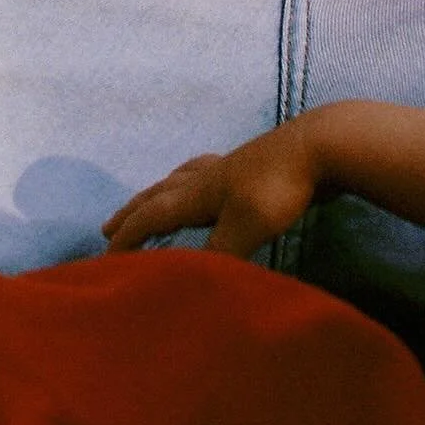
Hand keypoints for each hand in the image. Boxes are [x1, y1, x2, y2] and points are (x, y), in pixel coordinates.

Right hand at [103, 119, 324, 257]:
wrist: (319, 146)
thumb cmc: (279, 188)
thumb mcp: (246, 226)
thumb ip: (218, 253)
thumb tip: (194, 278)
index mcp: (198, 191)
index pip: (152, 215)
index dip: (128, 236)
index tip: (106, 256)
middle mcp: (205, 177)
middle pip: (158, 193)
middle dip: (132, 211)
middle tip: (108, 225)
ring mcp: (228, 168)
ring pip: (179, 180)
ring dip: (158, 193)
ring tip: (150, 199)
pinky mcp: (249, 168)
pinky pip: (203, 174)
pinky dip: (189, 181)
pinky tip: (205, 182)